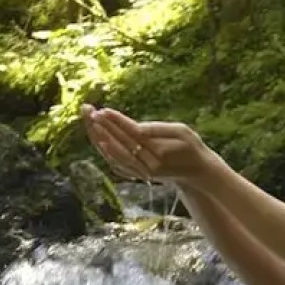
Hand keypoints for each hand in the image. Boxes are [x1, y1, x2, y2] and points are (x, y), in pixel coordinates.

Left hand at [80, 105, 214, 184]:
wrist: (196, 172)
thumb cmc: (191, 147)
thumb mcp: (182, 132)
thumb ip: (158, 130)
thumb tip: (136, 128)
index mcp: (159, 152)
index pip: (132, 134)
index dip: (117, 122)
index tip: (103, 110)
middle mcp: (147, 164)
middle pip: (119, 144)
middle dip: (103, 127)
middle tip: (88, 110)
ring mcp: (141, 172)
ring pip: (114, 156)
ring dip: (99, 138)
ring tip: (89, 120)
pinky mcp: (137, 175)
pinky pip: (117, 164)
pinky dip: (105, 152)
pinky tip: (97, 138)